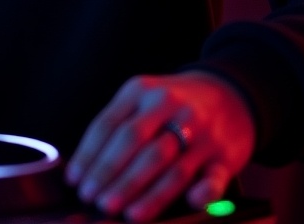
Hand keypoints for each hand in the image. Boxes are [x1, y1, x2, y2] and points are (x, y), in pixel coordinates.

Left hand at [65, 70, 255, 221]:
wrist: (228, 94)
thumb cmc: (172, 104)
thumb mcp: (142, 98)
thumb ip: (116, 124)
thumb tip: (83, 165)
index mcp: (142, 91)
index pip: (109, 124)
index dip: (89, 154)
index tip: (75, 180)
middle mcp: (171, 107)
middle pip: (135, 143)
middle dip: (111, 174)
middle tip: (93, 198)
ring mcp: (200, 131)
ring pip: (169, 165)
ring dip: (144, 192)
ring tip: (124, 212)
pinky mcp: (224, 155)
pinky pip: (214, 178)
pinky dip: (203, 192)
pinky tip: (190, 203)